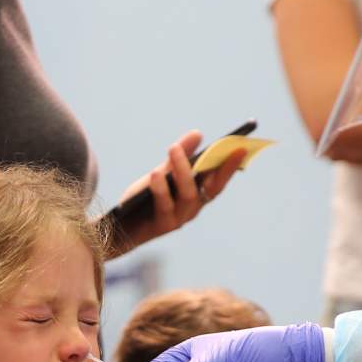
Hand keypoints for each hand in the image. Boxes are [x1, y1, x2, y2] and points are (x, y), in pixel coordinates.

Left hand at [109, 130, 244, 256]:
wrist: (119, 227)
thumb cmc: (142, 199)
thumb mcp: (160, 173)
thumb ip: (179, 157)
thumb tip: (198, 134)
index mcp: (196, 197)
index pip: (218, 181)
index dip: (231, 166)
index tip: (241, 148)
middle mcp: (192, 210)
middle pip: (211, 189)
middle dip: (218, 168)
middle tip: (218, 146)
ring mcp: (179, 219)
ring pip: (189, 196)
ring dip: (183, 171)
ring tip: (174, 148)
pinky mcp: (161, 226)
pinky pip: (165, 206)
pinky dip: (161, 189)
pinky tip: (155, 174)